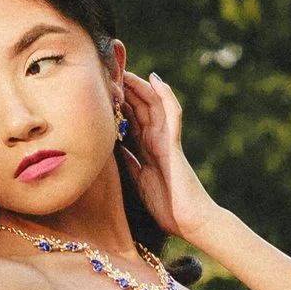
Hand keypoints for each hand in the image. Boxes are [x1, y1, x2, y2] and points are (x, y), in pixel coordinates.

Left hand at [120, 71, 227, 252]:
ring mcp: (166, 140)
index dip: (116, 103)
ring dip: (138, 86)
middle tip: (107, 69)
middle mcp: (156, 140)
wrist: (191, 221)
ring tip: (123, 68)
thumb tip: (115, 149)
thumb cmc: (167, 208)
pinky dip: (164, 95)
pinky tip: (154, 79)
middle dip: (123, 89)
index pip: (130, 119)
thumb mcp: (139, 181)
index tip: (99, 88)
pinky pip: (171, 114)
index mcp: (146, 150)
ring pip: (152, 104)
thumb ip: (130, 162)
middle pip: (138, 107)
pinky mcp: (174, 143)